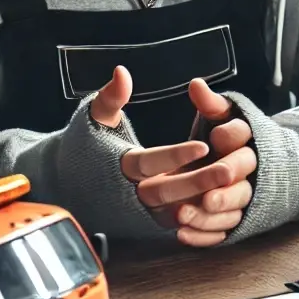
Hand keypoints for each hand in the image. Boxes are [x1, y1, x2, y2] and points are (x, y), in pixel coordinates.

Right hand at [90, 69, 254, 246]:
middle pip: (166, 191)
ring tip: (231, 188)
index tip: (203, 146)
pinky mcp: (146, 226)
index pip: (148, 162)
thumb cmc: (84, 148)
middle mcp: (128, 194)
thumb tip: (122, 72)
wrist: (66, 186)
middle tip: (228, 171)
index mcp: (117, 166)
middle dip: (198, 182)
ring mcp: (138, 214)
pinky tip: (224, 206)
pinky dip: (198, 219)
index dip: (174, 156)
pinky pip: (175, 226)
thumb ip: (110, 98)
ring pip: (174, 212)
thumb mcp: (93, 120)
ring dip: (202, 203)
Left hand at [170, 79, 257, 247]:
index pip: (244, 137)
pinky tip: (182, 235)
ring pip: (232, 211)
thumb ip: (211, 105)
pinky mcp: (233, 220)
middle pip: (242, 182)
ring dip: (209, 216)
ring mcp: (242, 199)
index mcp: (247, 142)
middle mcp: (249, 172)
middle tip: (207, 194)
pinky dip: (204, 236)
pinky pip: (222, 232)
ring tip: (183, 215)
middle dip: (225, 188)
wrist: (261, 169)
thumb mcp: (222, 117)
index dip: (231, 137)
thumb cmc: (229, 140)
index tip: (217, 136)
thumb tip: (196, 85)